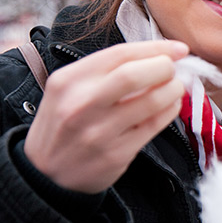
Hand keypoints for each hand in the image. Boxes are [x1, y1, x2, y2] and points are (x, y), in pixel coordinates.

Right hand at [24, 40, 188, 193]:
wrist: (44, 174)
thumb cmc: (65, 123)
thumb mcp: (68, 90)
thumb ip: (106, 71)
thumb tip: (159, 54)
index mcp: (68, 81)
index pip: (120, 54)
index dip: (156, 48)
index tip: (177, 48)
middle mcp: (81, 105)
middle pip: (134, 75)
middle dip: (164, 66)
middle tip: (174, 69)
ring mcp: (99, 132)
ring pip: (151, 101)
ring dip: (174, 89)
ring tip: (176, 86)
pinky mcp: (116, 154)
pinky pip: (155, 125)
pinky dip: (170, 110)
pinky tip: (171, 104)